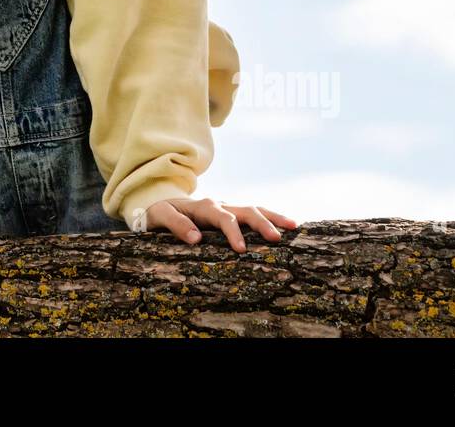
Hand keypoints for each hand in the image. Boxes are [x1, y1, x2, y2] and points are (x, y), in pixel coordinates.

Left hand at [142, 197, 297, 251]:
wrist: (160, 203)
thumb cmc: (160, 212)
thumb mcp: (161, 217)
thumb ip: (176, 225)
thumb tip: (196, 239)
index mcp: (204, 207)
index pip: (223, 218)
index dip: (233, 232)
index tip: (241, 249)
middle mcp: (219, 205)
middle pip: (246, 210)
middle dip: (263, 222)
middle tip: (277, 238)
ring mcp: (227, 209)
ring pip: (254, 209)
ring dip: (273, 217)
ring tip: (294, 226)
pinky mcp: (231, 215)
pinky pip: (252, 215)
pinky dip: (269, 218)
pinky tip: (284, 227)